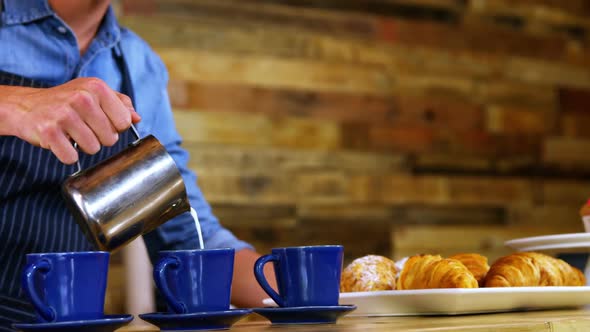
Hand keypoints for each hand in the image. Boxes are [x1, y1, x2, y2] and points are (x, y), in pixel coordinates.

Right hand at [0, 77, 140, 163]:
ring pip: (93, 149)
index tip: (101, 123)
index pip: (124, 122)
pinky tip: (60, 142)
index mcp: (97, 87)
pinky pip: (71, 157)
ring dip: (83, 147)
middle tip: (83, 128)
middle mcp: (82, 98)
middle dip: (99, 139)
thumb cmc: (65, 101)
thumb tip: (137, 118)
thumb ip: (119, 103)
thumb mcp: (92, 93)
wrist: (25, 106)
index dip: (114, 127)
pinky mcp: (48, 131)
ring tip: (71, 134)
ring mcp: (64, 114)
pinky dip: (67, 155)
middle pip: (111, 138)